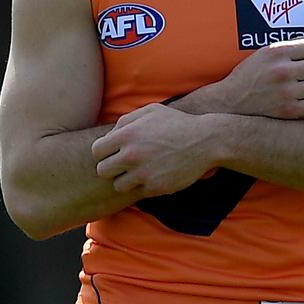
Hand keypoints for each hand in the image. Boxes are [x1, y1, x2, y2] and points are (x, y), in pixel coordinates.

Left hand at [91, 104, 215, 194]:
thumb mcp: (151, 111)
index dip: (104, 153)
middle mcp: (132, 155)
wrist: (206, 141)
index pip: (97, 151)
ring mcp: (143, 173)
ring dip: (126, 180)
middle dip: (111, 168)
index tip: (114, 153)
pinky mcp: (155, 187)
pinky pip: (137, 192)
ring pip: (118, 185)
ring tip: (139, 172)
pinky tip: (154, 176)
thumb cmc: (177, 123)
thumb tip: (111, 134)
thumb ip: (126, 120)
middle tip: (124, 165)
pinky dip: (143, 186)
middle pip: (103, 171)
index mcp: (127, 135)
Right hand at [215, 34, 303, 118]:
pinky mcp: (288, 111)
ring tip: (301, 89)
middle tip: (303, 76)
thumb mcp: (266, 52)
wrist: (230, 101)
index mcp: (276, 52)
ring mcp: (285, 92)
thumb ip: (293, 43)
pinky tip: (300, 102)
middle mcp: (281, 70)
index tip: (302, 60)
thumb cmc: (249, 74)